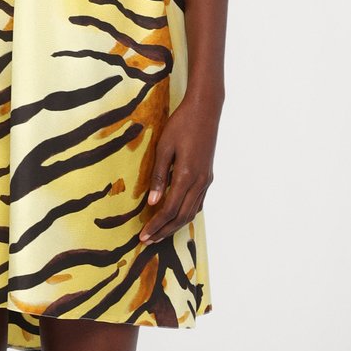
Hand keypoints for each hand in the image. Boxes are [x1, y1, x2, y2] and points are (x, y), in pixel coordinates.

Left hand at [139, 91, 220, 244]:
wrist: (205, 109)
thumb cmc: (181, 124)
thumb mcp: (164, 146)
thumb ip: (159, 176)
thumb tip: (152, 202)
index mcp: (187, 176)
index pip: (169, 209)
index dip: (156, 225)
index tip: (143, 236)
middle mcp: (200, 182)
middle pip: (181, 216)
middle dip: (164, 231)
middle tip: (148, 241)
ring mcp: (206, 180)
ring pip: (192, 212)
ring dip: (175, 225)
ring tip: (160, 233)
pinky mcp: (208, 176)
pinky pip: (198, 203)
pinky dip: (186, 214)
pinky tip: (177, 216)